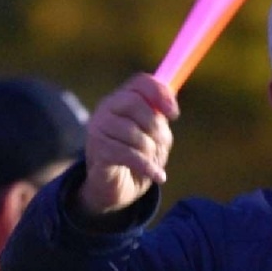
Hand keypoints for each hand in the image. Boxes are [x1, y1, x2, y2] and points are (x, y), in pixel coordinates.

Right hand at [78, 74, 177, 214]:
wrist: (114, 188)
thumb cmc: (135, 157)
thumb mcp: (152, 135)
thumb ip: (159, 117)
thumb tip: (170, 106)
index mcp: (121, 99)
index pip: (141, 82)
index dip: (160, 94)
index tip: (174, 114)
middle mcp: (106, 109)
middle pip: (135, 103)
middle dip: (155, 126)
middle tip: (162, 145)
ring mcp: (98, 128)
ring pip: (132, 132)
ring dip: (150, 150)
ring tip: (152, 162)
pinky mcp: (97, 151)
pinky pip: (128, 154)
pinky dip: (148, 167)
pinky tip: (158, 176)